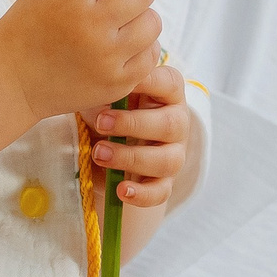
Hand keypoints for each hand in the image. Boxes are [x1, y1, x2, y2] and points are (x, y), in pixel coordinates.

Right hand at [0, 0, 162, 118]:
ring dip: (142, 16)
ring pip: (152, 22)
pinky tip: (124, 46)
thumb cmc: (29, 28)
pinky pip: (151, 55)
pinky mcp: (116, 84)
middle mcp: (92, 26)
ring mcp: (106, 58)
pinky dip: (142, 46)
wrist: (9, 81)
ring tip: (123, 22)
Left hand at [88, 62, 188, 209]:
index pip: (169, 82)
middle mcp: (176, 122)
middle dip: (133, 124)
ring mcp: (173, 153)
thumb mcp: (102, 98)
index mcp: (166, 93)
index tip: (123, 82)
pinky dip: (142, 194)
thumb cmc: (106, 111)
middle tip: (102, 123)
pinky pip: (161, 192)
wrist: (104, 149)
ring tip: (100, 154)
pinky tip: (121, 190)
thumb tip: (99, 107)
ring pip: (167, 160)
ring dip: (131, 158)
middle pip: (170, 124)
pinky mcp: (164, 182)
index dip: (149, 82)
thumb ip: (102, 97)